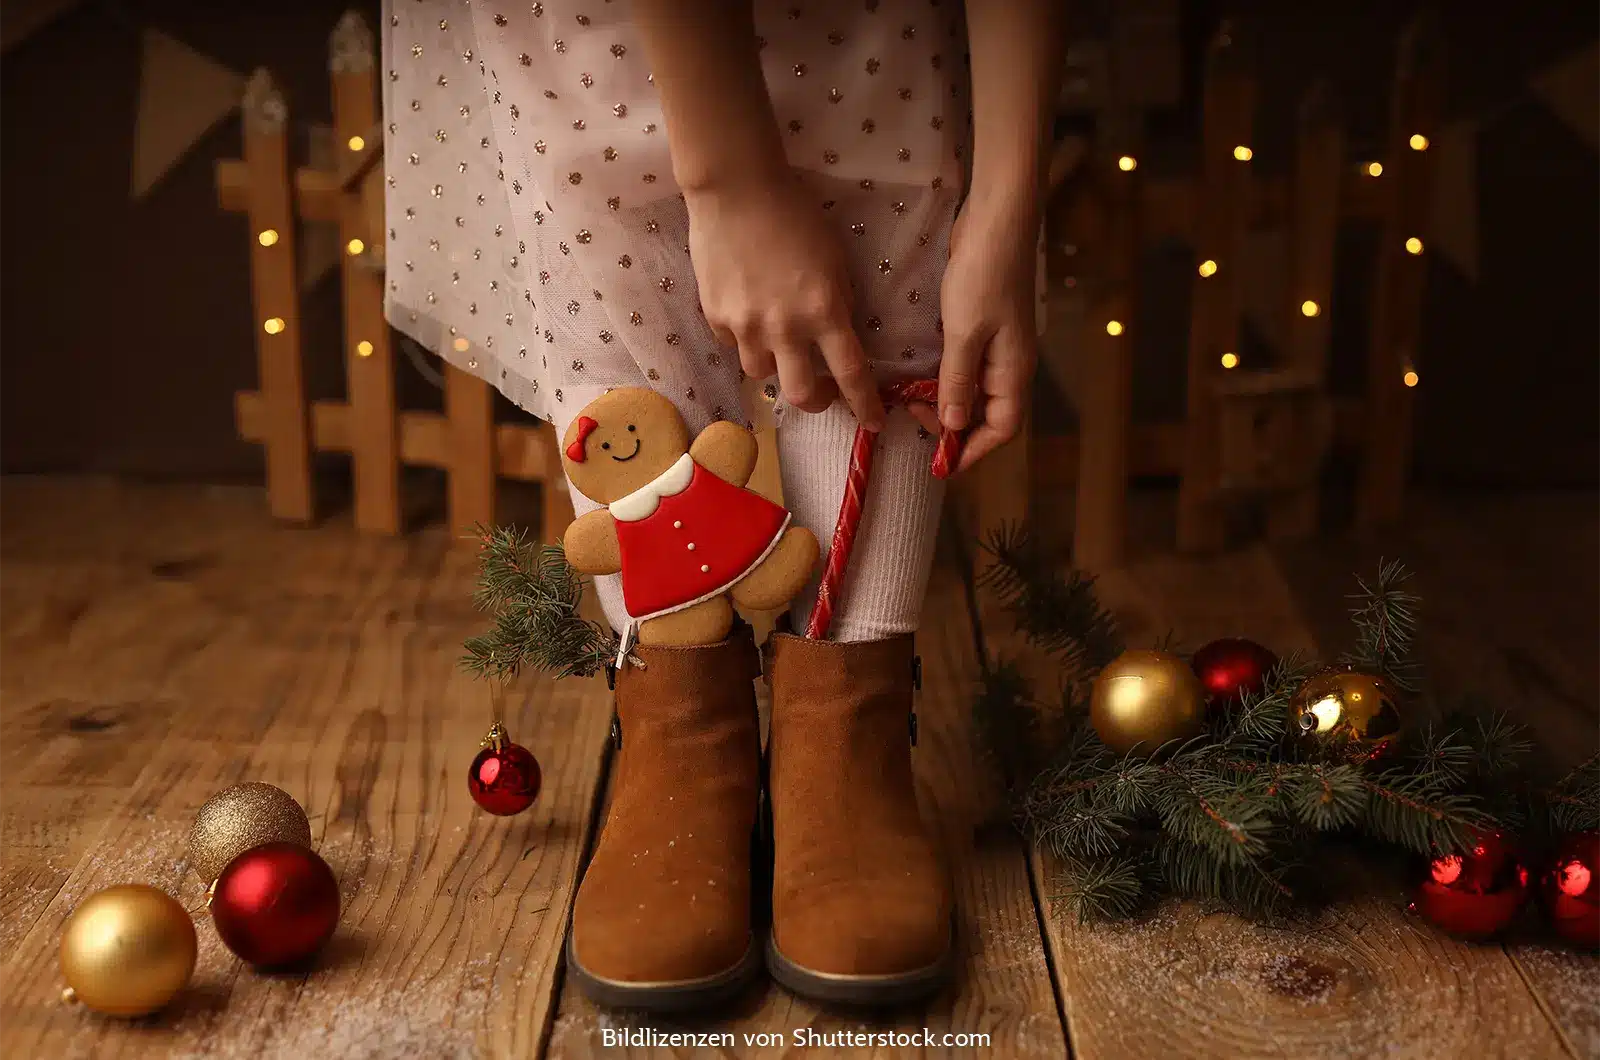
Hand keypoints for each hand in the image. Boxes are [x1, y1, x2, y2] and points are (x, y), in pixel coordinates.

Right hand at [685, 175, 885, 429]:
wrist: (736, 190)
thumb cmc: (794, 215)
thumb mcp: (834, 259)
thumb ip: (837, 303)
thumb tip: (837, 335)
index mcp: (824, 310)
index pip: (851, 373)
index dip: (865, 404)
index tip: (874, 422)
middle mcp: (785, 328)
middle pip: (802, 394)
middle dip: (815, 400)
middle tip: (819, 392)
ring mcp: (746, 326)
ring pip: (762, 374)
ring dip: (775, 365)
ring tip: (776, 339)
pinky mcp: (715, 317)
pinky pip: (733, 344)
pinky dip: (744, 337)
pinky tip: (746, 308)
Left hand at [910, 197, 1038, 472]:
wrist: (997, 219)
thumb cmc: (984, 273)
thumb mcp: (965, 332)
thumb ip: (958, 381)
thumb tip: (952, 424)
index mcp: (1014, 370)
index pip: (1002, 428)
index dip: (973, 449)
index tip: (940, 462)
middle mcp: (1010, 362)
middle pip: (988, 414)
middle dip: (954, 426)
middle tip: (914, 420)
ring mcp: (999, 344)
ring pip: (975, 390)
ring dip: (947, 402)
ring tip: (912, 403)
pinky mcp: (984, 324)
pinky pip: (967, 365)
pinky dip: (946, 377)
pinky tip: (922, 375)